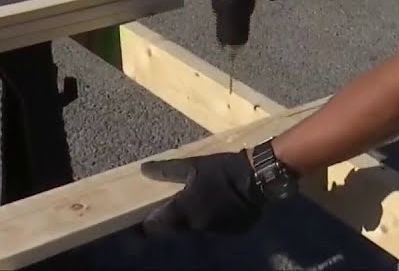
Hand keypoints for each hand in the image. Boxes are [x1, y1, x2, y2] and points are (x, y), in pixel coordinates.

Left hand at [138, 151, 265, 235]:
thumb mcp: (193, 165)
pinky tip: (217, 206)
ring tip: (199, 203)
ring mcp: (215, 232)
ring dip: (193, 219)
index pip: (155, 226)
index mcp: (184, 211)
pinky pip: (215, 229)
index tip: (140, 221)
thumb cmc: (222, 170)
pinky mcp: (231, 233)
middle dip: (172, 220)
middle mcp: (196, 226)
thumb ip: (167, 170)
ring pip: (196, 229)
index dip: (145, 224)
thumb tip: (143, 169)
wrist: (258, 178)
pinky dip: (212, 220)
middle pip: (176, 228)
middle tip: (172, 205)